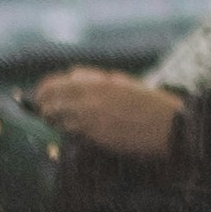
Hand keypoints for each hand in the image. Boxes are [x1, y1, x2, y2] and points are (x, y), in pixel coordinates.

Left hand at [26, 69, 186, 160]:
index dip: (44, 90)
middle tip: (43, 112)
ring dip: (54, 121)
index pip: (56, 83)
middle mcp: (91, 98)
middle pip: (51, 101)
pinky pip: (73, 134)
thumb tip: (72, 75)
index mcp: (97, 82)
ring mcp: (92, 118)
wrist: (170, 127)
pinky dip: (68, 133)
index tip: (39, 96)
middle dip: (43, 106)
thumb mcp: (124, 83)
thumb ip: (96, 79)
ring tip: (55, 122)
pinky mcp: (97, 137)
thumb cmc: (150, 105)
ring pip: (58, 118)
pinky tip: (73, 133)